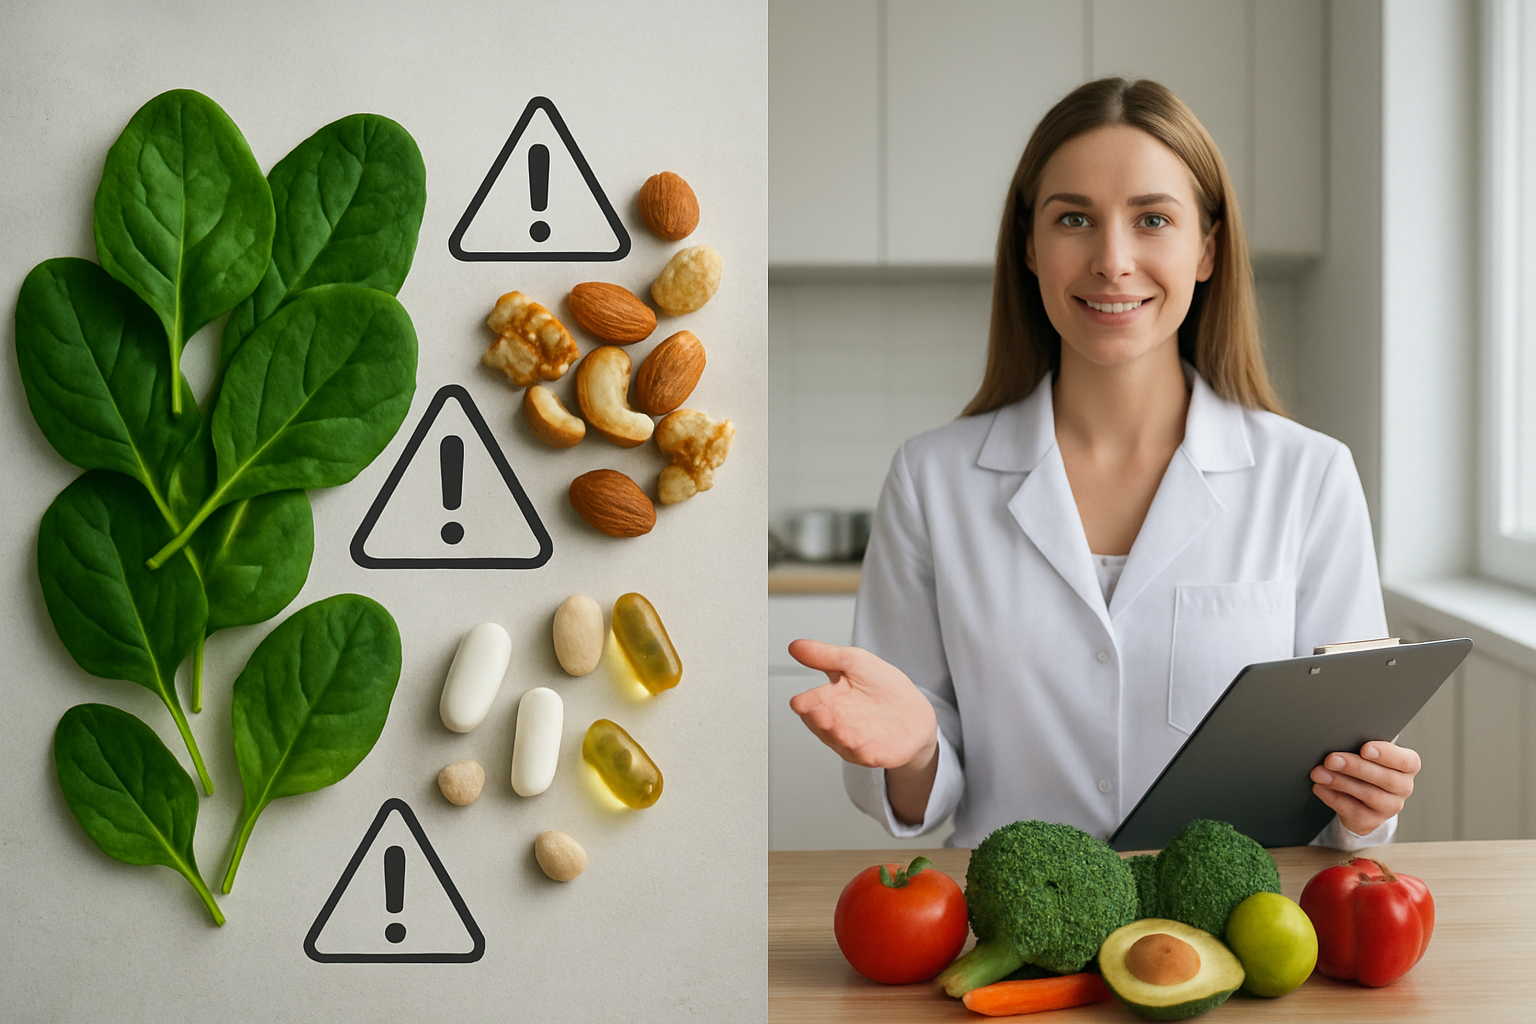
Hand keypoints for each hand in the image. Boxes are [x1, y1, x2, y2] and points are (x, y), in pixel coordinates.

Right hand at [787, 639, 937, 770]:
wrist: (915, 712)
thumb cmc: (881, 686)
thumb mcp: (854, 662)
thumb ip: (825, 655)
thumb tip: (795, 646)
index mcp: (828, 701)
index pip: (810, 704)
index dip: (805, 704)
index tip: (800, 703)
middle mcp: (837, 724)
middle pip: (823, 726)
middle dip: (821, 721)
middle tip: (820, 715)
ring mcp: (855, 742)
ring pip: (843, 742)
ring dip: (841, 737)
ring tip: (841, 731)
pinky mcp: (877, 754)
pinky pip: (868, 756)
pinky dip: (866, 753)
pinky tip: (866, 749)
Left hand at [1310, 740, 1420, 836]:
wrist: (1358, 797)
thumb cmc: (1364, 767)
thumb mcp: (1367, 755)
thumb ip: (1359, 748)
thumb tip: (1337, 742)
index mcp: (1407, 767)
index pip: (1406, 761)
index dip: (1386, 754)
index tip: (1365, 748)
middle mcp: (1403, 788)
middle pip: (1386, 779)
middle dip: (1356, 767)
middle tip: (1331, 759)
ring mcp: (1389, 807)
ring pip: (1369, 795)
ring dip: (1341, 782)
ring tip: (1319, 773)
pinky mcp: (1371, 820)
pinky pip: (1353, 810)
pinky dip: (1333, 797)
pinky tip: (1320, 787)